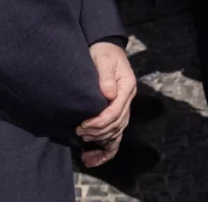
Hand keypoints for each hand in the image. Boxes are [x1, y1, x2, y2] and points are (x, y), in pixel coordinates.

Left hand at [77, 42, 136, 164]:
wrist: (105, 49)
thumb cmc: (103, 53)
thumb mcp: (103, 59)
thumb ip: (105, 76)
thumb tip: (108, 94)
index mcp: (127, 86)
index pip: (116, 111)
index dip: (99, 121)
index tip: (82, 125)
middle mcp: (128, 98)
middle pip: (117, 124)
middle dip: (98, 132)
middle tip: (79, 133)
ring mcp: (124, 105)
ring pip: (117, 131)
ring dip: (101, 140)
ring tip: (83, 141)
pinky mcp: (117, 110)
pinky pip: (116, 134)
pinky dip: (107, 148)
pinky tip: (93, 158)